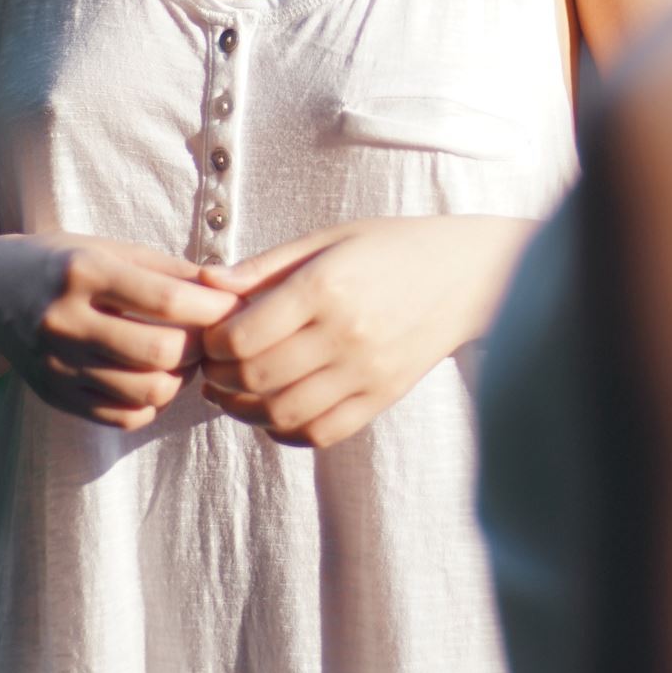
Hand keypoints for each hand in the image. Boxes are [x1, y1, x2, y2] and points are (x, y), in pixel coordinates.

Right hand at [0, 229, 241, 431]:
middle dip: (199, 349)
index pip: (167, 301)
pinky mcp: (53, 395)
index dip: (213, 309)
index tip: (233, 307)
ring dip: (180, 379)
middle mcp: (64, 320)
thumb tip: (232, 291)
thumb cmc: (63, 263)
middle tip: (208, 336)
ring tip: (182, 358)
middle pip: (159, 354)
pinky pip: (122, 417)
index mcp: (83, 272)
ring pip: (146, 394)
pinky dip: (151, 405)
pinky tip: (152, 379)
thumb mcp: (111, 248)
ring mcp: (55, 364)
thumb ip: (170, 271)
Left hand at [195, 214, 535, 450]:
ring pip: (284, 413)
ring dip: (244, 410)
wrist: (466, 275)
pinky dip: (285, 431)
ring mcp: (366, 372)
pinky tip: (273, 411)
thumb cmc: (390, 248)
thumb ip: (265, 266)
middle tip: (213, 369)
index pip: (245, 336)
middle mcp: (346, 334)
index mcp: (326, 286)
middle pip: (258, 378)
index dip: (214, 345)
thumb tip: (205, 284)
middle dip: (221, 379)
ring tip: (233, 394)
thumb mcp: (328, 239)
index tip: (212, 337)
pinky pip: (321, 433)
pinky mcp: (382, 397)